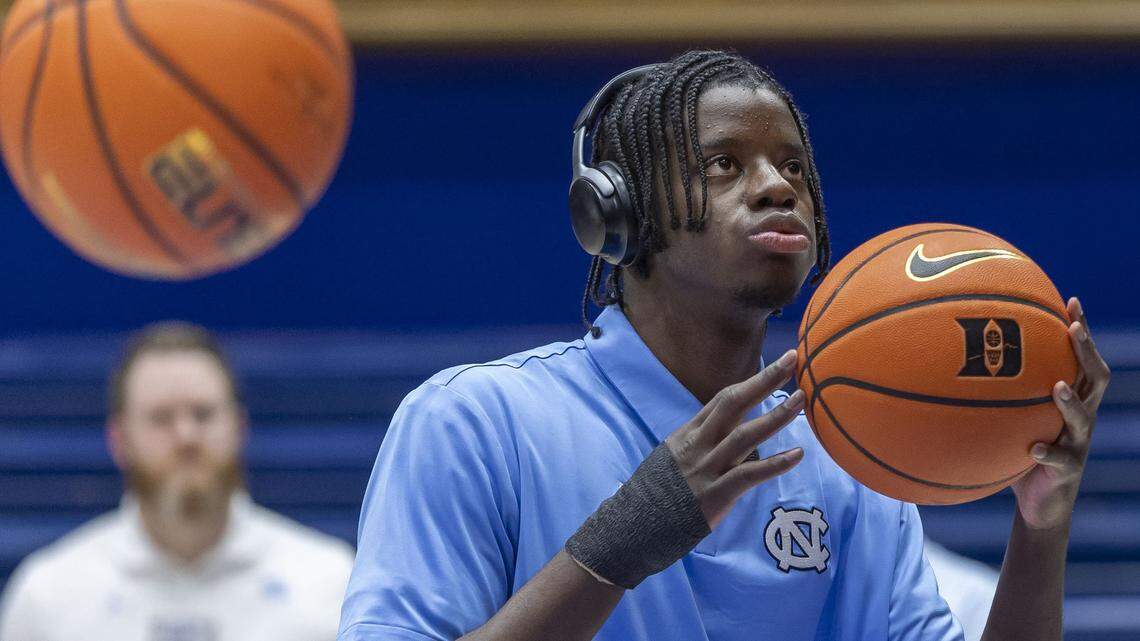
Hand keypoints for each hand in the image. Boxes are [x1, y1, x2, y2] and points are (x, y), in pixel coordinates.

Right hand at [665, 349, 804, 528]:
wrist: (635, 524)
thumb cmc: (657, 492)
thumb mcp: (671, 456)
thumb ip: (697, 442)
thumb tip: (722, 433)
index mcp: (688, 432)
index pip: (724, 398)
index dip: (752, 380)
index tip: (779, 365)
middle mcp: (699, 443)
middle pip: (734, 403)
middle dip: (765, 380)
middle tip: (793, 360)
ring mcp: (707, 467)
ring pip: (745, 435)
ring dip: (775, 416)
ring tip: (801, 401)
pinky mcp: (716, 494)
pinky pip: (749, 474)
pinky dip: (775, 464)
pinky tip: (797, 455)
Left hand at [1012, 297, 1110, 529]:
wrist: (1038, 504)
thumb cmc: (1017, 452)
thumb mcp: (1008, 419)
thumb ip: (992, 394)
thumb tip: (950, 361)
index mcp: (1069, 398)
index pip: (1080, 358)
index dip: (1080, 330)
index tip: (1070, 300)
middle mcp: (1080, 416)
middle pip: (1095, 377)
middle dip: (1086, 351)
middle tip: (1074, 328)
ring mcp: (1078, 443)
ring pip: (1083, 417)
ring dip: (1071, 401)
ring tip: (1057, 387)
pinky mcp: (1068, 470)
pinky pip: (1058, 460)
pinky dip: (1046, 453)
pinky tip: (1032, 448)